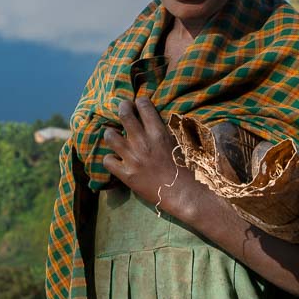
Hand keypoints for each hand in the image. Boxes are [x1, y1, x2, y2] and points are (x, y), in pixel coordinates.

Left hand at [102, 96, 199, 219]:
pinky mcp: (126, 175)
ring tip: (114, 134)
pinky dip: (109, 158)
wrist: (186, 196)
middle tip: (124, 108)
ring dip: (111, 133)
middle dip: (123, 107)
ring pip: (110, 136)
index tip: (139, 103)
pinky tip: (115, 159)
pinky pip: (107, 161)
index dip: (140, 102)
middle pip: (124, 115)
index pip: (144, 106)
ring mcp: (133, 159)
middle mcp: (143, 143)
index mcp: (159, 133)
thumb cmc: (190, 170)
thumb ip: (175, 130)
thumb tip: (173, 118)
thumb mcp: (186, 144)